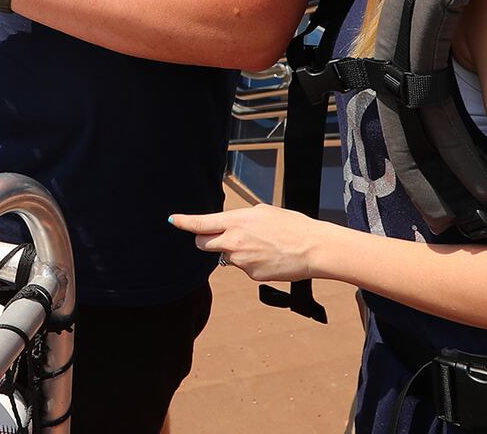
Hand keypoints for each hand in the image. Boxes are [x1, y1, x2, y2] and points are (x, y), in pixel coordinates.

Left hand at [169, 204, 329, 282]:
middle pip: (203, 244)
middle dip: (206, 241)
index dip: (184, 223)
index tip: (173, 221)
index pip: (200, 224)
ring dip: (235, 252)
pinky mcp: (251, 275)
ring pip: (226, 257)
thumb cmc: (292, 226)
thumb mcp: (262, 211)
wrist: (313, 248)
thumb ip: (240, 218)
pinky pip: (243, 268)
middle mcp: (233, 242)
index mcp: (235, 222)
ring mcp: (241, 261)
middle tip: (219, 237)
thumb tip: (229, 223)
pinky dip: (251, 263)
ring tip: (260, 246)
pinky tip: (267, 256)